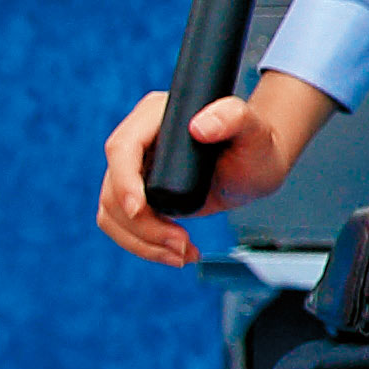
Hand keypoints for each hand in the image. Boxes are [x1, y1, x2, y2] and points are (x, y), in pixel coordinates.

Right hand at [99, 77, 328, 266]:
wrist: (256, 167)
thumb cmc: (256, 144)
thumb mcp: (254, 130)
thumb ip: (235, 117)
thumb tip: (199, 126)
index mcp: (156, 115)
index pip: (122, 148)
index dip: (124, 181)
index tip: (139, 210)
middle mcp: (139, 142)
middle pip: (113, 188)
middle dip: (141, 224)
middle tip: (182, 244)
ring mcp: (136, 171)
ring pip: (112, 212)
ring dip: (142, 241)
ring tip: (184, 253)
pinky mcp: (141, 196)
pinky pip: (124, 225)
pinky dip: (145, 245)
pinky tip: (178, 253)